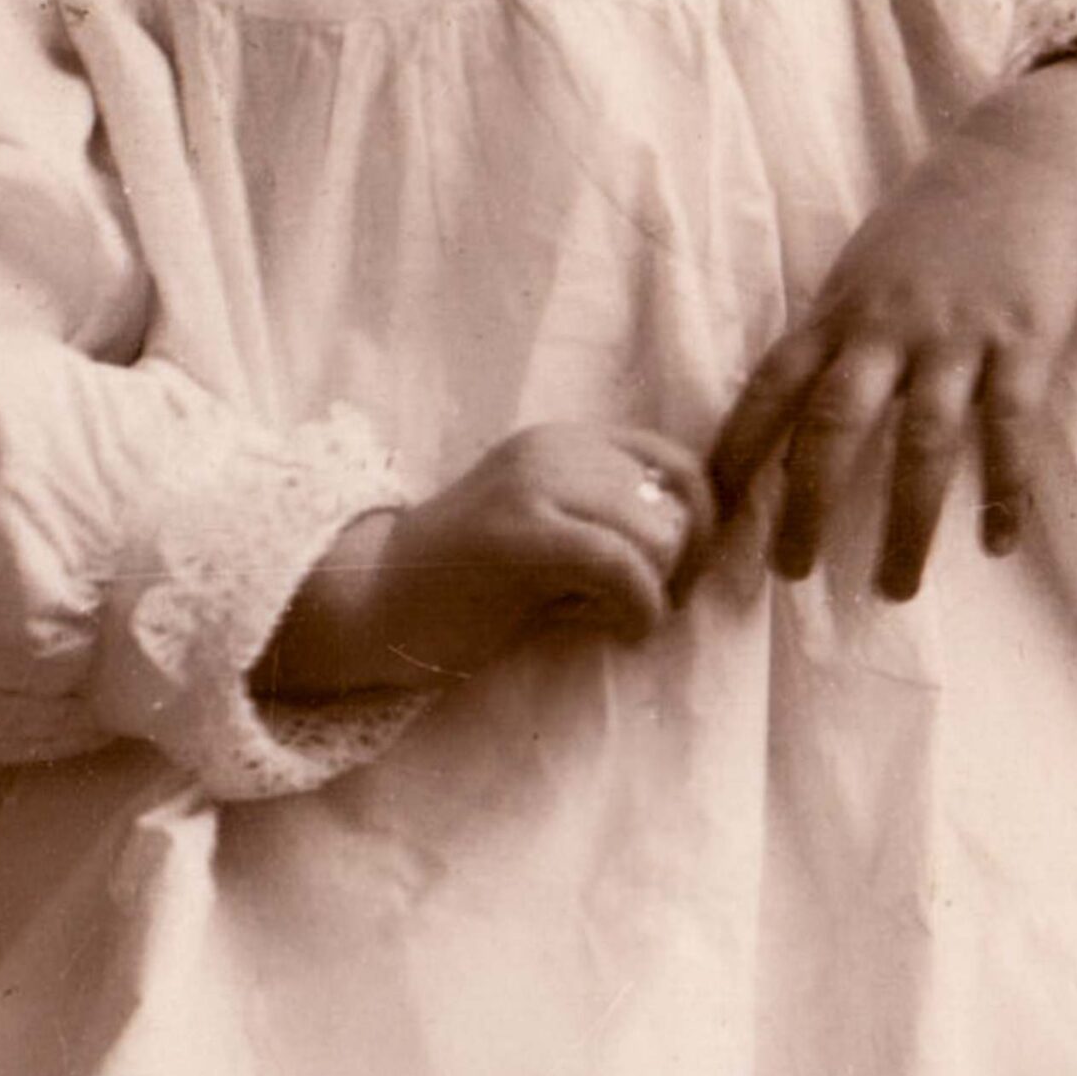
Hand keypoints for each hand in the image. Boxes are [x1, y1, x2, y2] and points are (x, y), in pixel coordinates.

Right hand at [255, 424, 713, 698]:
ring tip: (618, 620)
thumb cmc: (472, 588)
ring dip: (658, 594)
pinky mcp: (518, 531)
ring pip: (659, 534)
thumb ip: (617, 526)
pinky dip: (640, 610)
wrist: (373, 603)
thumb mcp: (558, 537)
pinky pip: (622, 565)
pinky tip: (619, 633)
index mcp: (569, 442)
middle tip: (639, 611)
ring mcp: (534, 482)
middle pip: (680, 505)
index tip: (670, 583)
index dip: (698, 529)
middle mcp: (557, 447)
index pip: (682, 466)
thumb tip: (704, 550)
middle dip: (678, 571)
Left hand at [710, 56, 1076, 598]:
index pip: (770, 387)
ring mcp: (956, 336)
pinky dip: (1005, 490)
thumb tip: (778, 419)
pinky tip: (998, 541)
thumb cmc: (928, 230)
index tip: (707, 512)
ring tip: (895, 585)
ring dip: (907, 521)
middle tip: (789, 572)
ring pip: (921, 440)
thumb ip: (827, 340)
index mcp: (837, 311)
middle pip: (832, 423)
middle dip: (805, 502)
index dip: (734, 449)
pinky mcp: (1023, 341)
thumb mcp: (859, 273)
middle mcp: (886, 327)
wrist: (1021, 165)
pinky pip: (1010, 428)